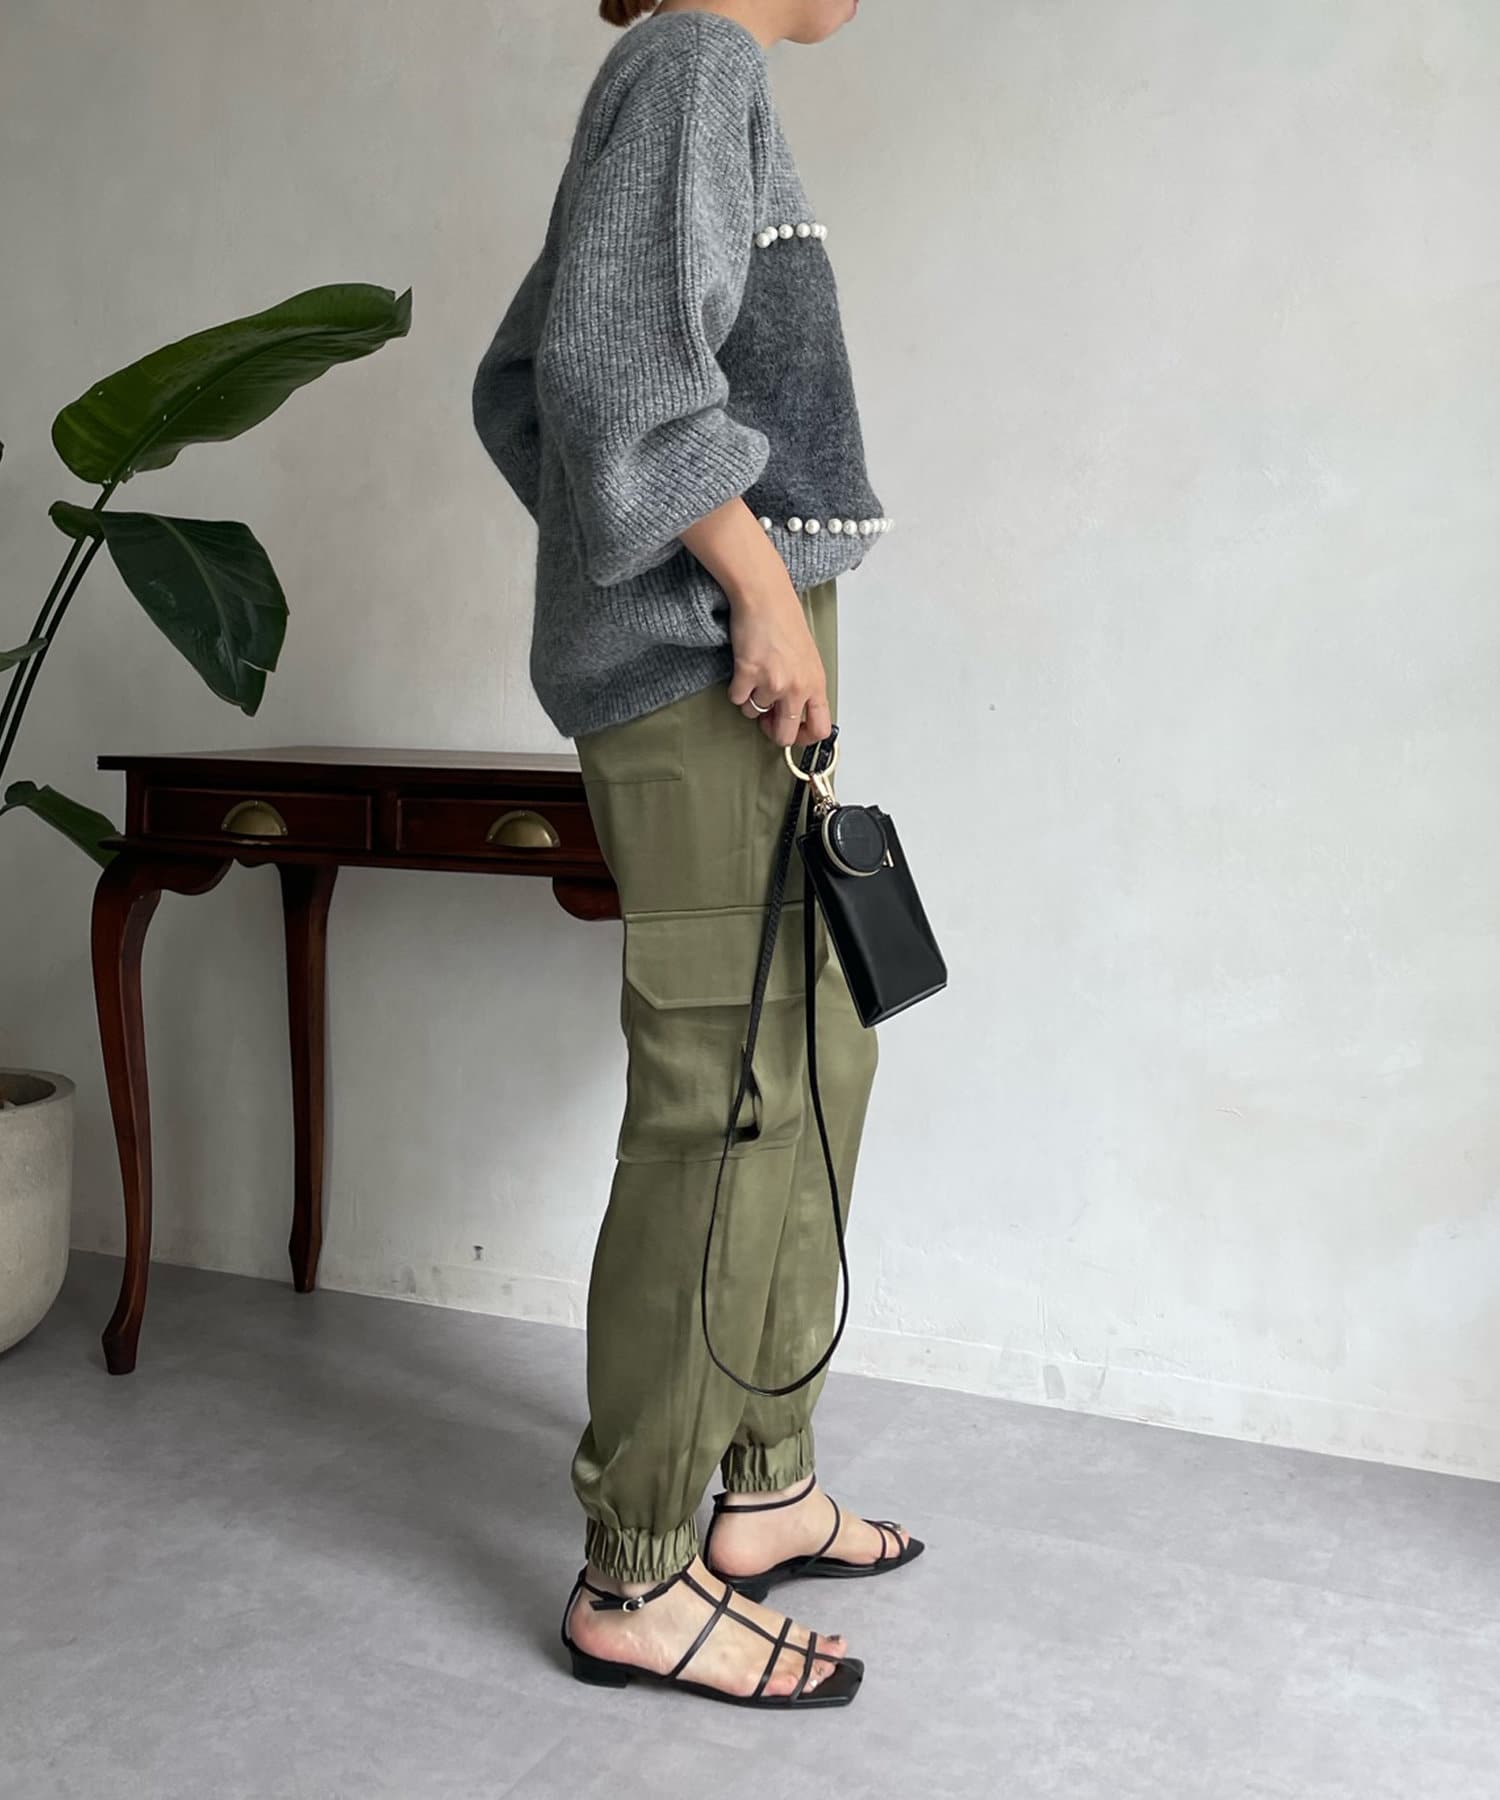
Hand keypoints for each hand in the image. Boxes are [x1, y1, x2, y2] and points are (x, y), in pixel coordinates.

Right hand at [725, 580, 831, 748]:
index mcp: (816, 684)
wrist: (765, 597)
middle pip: (784, 735)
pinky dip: (736, 688)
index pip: (820, 729)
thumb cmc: (785, 621)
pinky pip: (737, 699)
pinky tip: (743, 668)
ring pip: (754, 714)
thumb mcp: (807, 659)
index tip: (792, 734)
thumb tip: (788, 714)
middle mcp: (797, 688)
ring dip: (750, 700)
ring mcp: (773, 683)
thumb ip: (803, 688)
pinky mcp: (749, 674)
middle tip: (765, 716)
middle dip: (771, 730)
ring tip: (754, 675)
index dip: (803, 739)